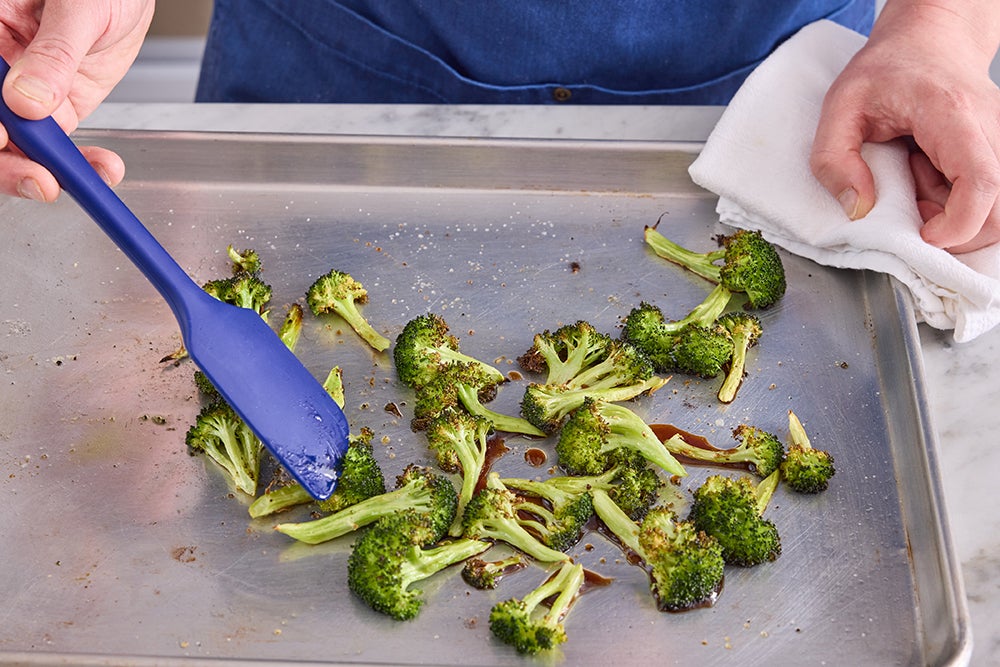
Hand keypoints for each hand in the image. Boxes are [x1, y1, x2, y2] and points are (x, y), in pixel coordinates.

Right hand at [0, 0, 154, 200]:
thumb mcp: (78, 8)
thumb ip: (53, 53)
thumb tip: (27, 98)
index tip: (2, 138)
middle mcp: (2, 66)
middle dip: (10, 160)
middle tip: (39, 179)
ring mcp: (30, 91)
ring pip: (23, 143)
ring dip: (48, 169)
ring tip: (78, 180)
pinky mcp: (61, 106)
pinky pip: (63, 142)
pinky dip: (82, 162)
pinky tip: (101, 169)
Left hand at [810, 1, 999, 252]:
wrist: (927, 40)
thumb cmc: (886, 70)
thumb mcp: (840, 107)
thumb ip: (833, 160)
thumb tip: (856, 208)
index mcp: (952, 114)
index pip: (981, 181)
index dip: (959, 224)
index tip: (925, 234)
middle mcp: (990, 126)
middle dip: (958, 229)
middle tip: (915, 209)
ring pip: (998, 205)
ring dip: (957, 213)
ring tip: (920, 185)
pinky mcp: (997, 149)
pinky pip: (990, 193)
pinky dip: (958, 201)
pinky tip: (931, 176)